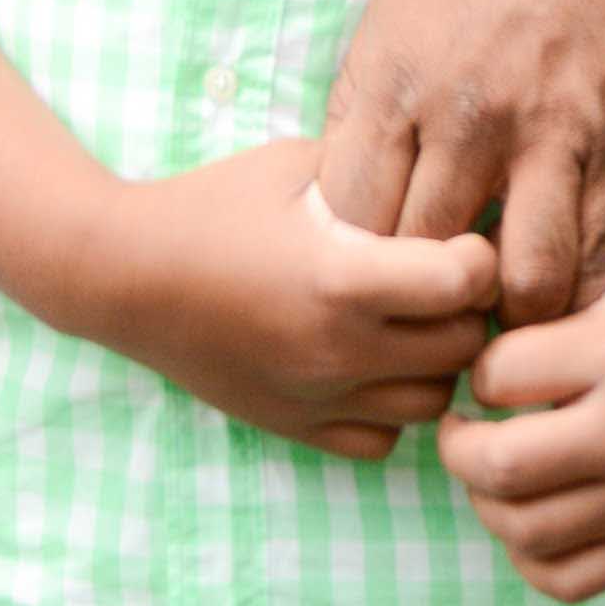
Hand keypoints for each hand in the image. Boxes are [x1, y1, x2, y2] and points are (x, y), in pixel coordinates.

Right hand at [89, 141, 497, 457]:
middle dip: (467, 309)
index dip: (478, 254)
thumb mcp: (295, 164)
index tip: (460, 237)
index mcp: (343, 278)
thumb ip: (372, 170)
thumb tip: (443, 170)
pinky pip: (383, 441)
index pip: (466, 282)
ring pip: (432, 403)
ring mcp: (320, 398)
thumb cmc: (211, 205)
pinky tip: (369, 363)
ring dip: (435, 362)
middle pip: (463, 347)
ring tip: (411, 322)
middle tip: (445, 278)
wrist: (127, 274)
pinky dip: (391, 408)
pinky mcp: (297, 428)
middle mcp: (341, 351)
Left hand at [319, 0, 604, 321]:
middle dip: (421, 289)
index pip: (350, 214)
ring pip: (516, 282)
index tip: (370, 261)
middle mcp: (465, 114)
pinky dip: (575, 287)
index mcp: (396, 73)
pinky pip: (594, 255)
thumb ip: (372, 81)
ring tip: (500, 304)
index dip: (356, 253)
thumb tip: (348, 166)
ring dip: (507, 307)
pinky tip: (562, 283)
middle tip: (431, 301)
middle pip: (421, 258)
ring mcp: (548, 134)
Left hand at [438, 258, 604, 604]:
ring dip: (485, 499)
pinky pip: (557, 579)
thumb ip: (513, 264)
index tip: (487, 365)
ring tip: (493, 463)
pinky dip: (525, 552)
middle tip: (460, 428)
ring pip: (520, 530)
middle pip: (501, 467)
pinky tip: (528, 505)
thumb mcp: (577, 269)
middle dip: (458, 448)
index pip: (494, 378)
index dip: (473, 369)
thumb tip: (438, 284)